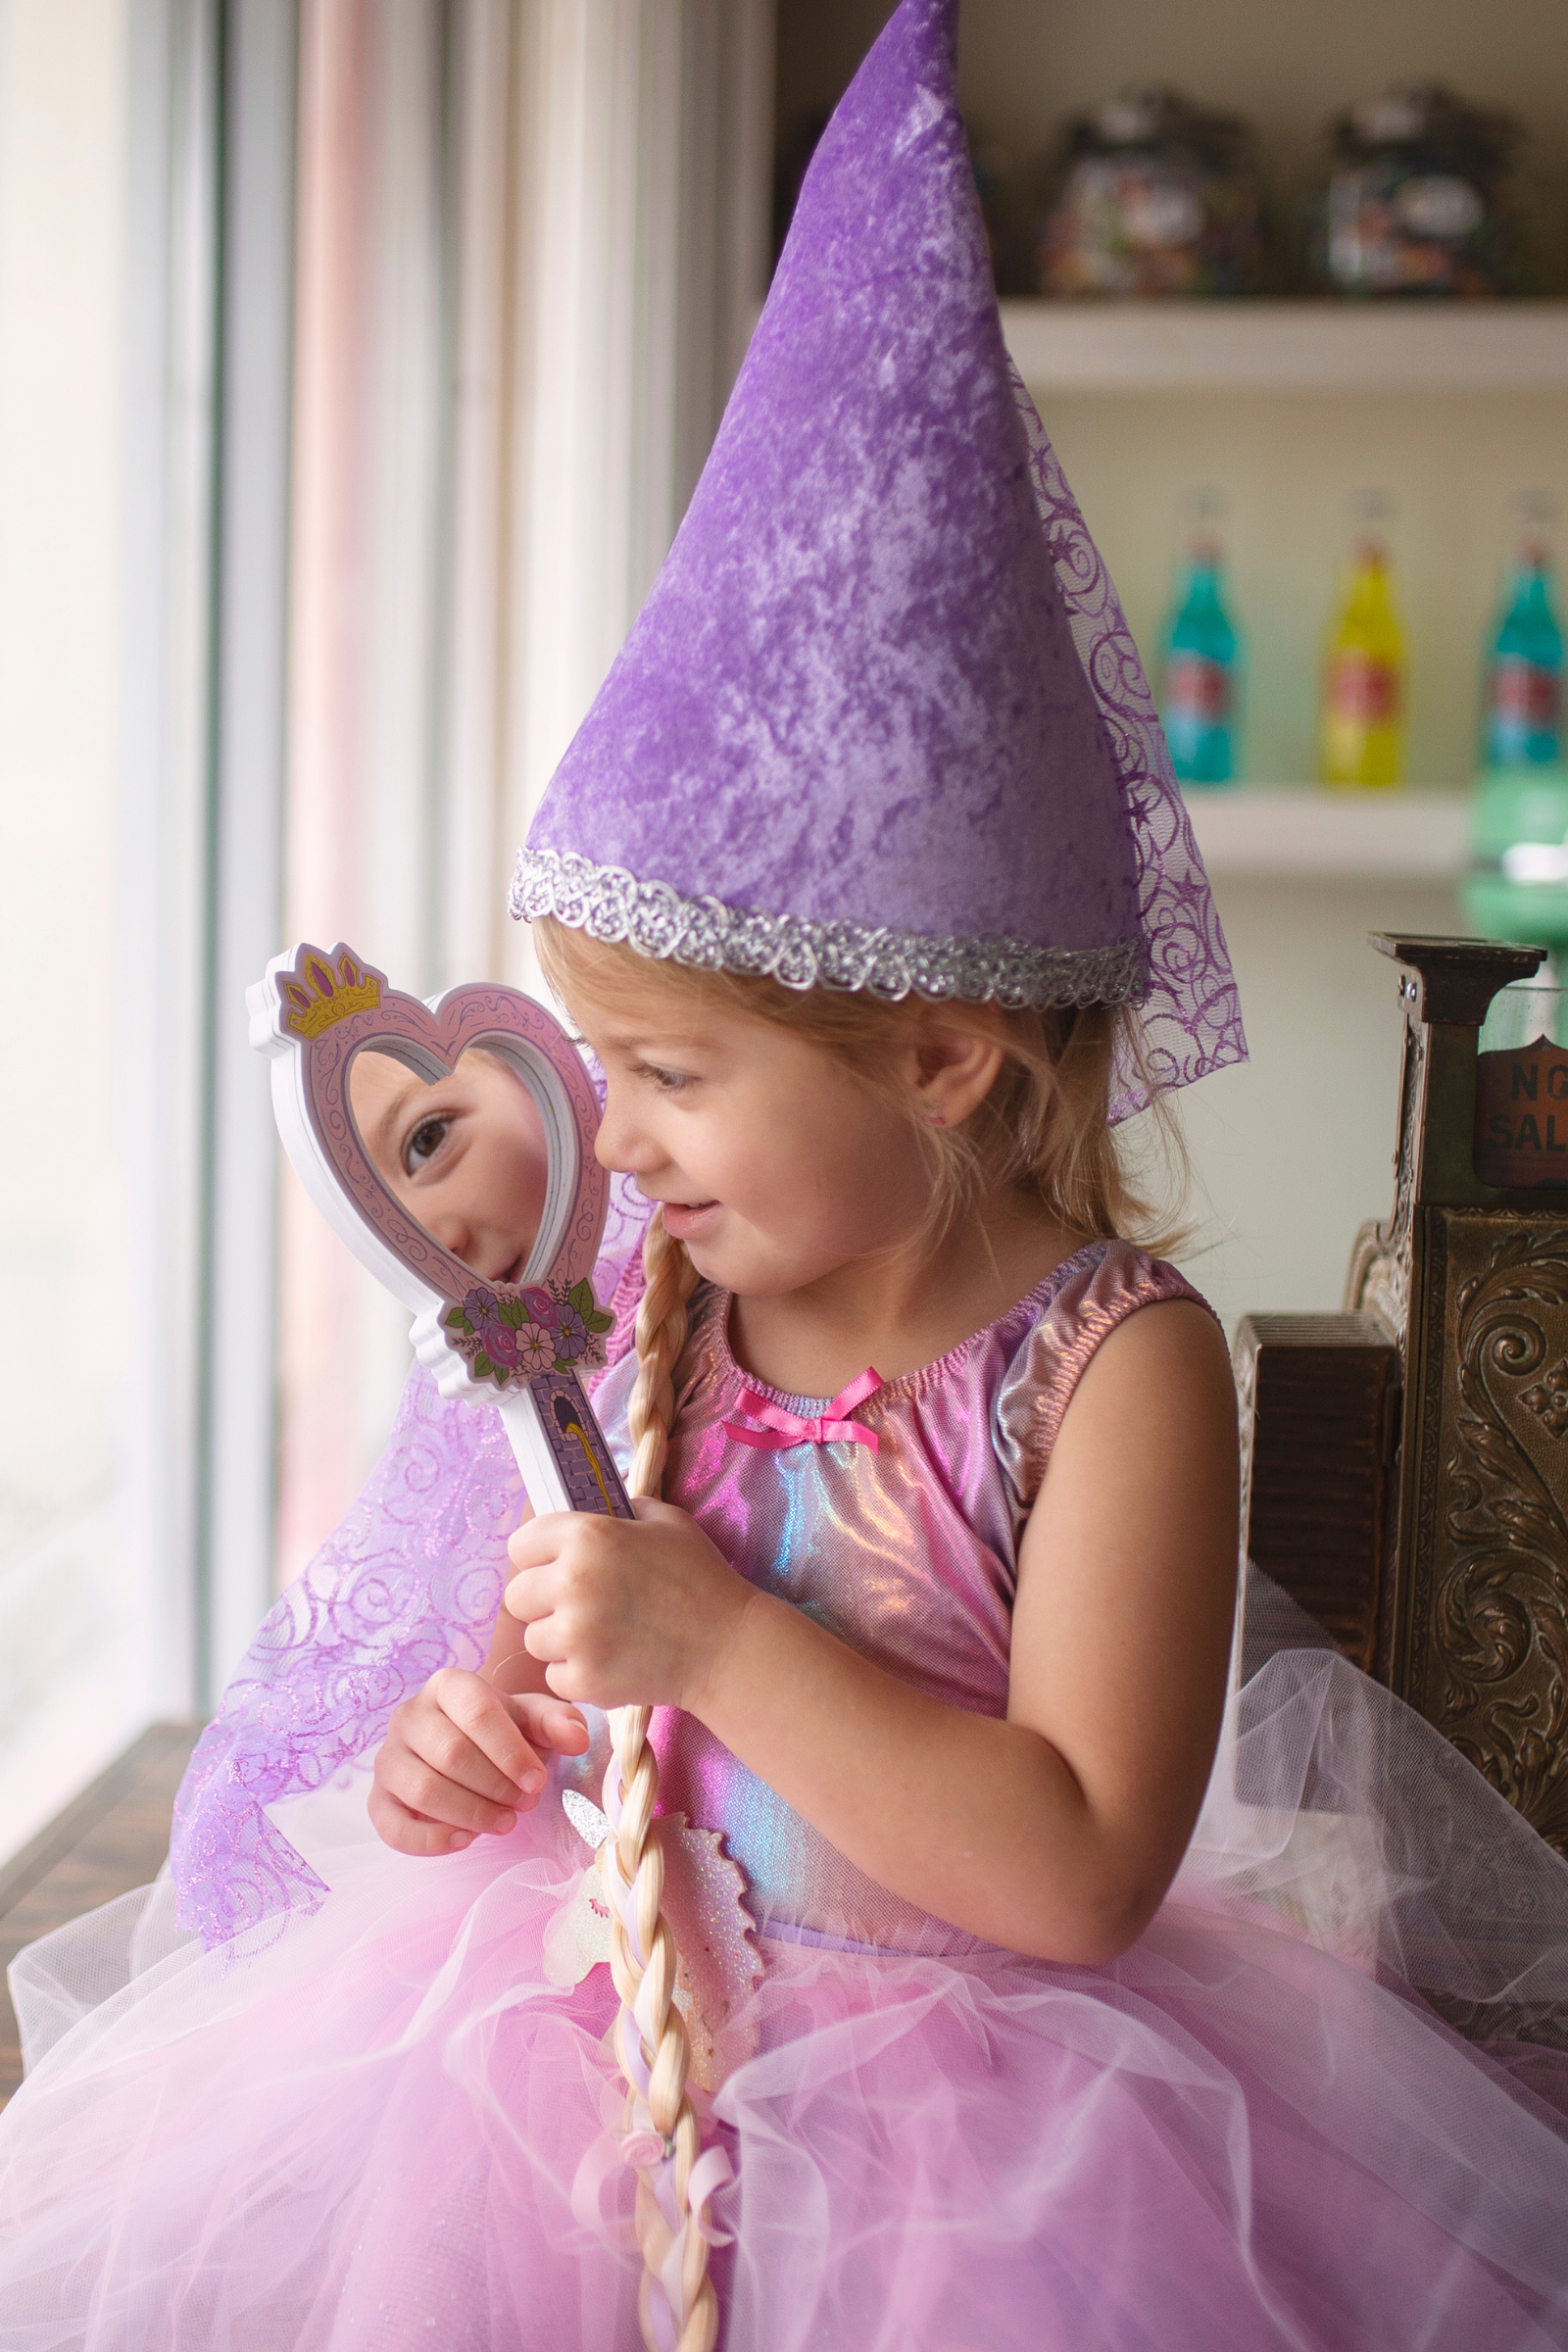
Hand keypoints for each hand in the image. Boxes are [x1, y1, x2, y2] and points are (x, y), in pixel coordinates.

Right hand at [369, 1668, 589, 1855]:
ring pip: (422, 1790)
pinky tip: (464, 1841)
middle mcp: (408, 1715)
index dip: (510, 1751)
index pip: (476, 1713)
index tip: (537, 1781)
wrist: (466, 1746)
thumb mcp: (533, 1719)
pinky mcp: (378, 1798)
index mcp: (447, 1685)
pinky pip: (392, 1825)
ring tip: (504, 1822)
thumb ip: (557, 1722)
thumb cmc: (502, 1730)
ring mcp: (388, 1757)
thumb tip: (577, 1737)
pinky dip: (429, 1840)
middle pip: (450, 1754)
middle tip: (525, 1804)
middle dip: (495, 1786)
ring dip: (470, 1813)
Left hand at [504, 1499, 752, 1713]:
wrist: (728, 1646)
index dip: (539, 1555)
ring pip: (534, 1638)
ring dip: (559, 1639)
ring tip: (601, 1635)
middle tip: (580, 1605)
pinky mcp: (583, 1679)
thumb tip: (585, 1510)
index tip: (557, 1565)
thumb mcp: (663, 1520)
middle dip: (543, 1600)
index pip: (520, 1545)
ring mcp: (575, 1635)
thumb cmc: (699, 1576)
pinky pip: (554, 1675)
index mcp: (586, 1535)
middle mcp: (572, 1582)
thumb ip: (616, 1512)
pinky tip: (611, 1660)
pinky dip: (577, 1672)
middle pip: (517, 1596)